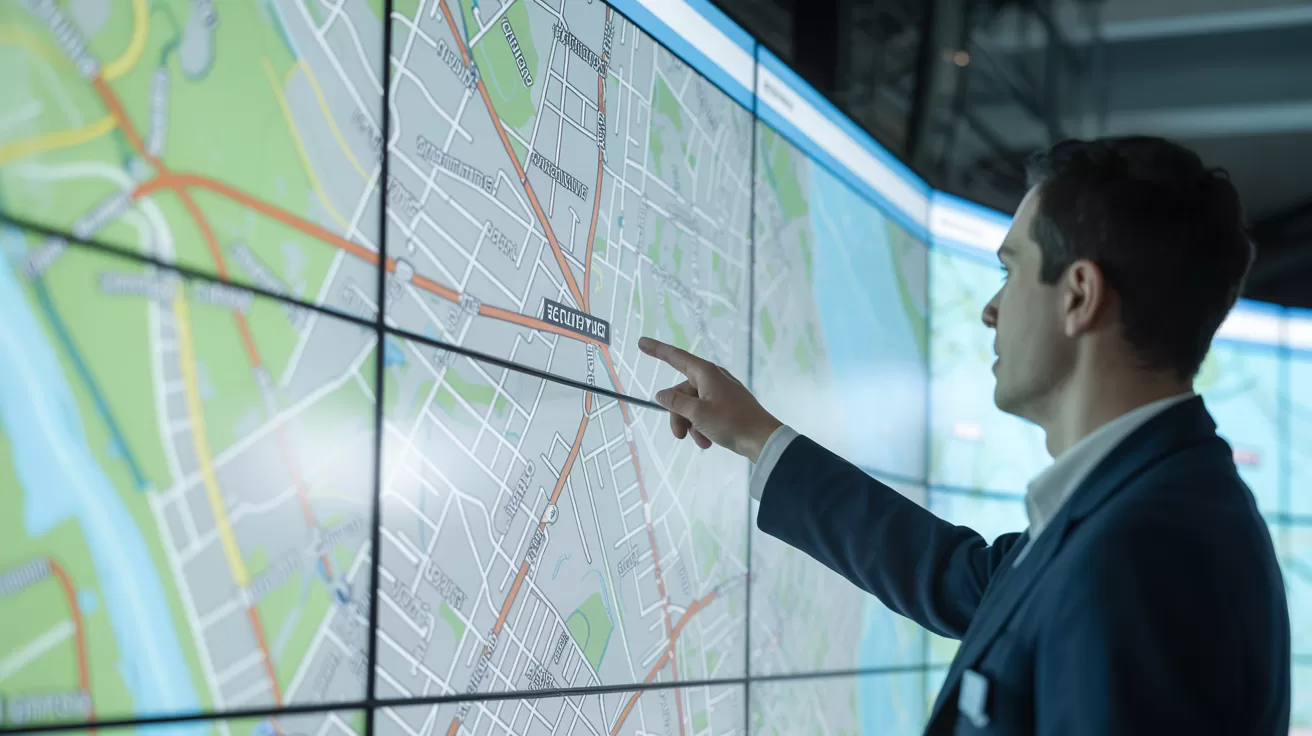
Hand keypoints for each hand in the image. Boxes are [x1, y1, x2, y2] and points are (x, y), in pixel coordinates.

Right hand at [639, 337, 782, 461]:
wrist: (762, 438)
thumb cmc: (730, 422)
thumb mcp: (697, 413)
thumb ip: (676, 402)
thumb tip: (661, 394)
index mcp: (706, 373)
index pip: (675, 357)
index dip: (657, 350)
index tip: (641, 342)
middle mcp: (712, 378)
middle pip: (682, 392)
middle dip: (678, 414)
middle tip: (679, 435)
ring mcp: (720, 392)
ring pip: (692, 405)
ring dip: (691, 424)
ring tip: (700, 441)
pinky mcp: (726, 405)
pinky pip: (705, 412)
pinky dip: (702, 427)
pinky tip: (708, 442)